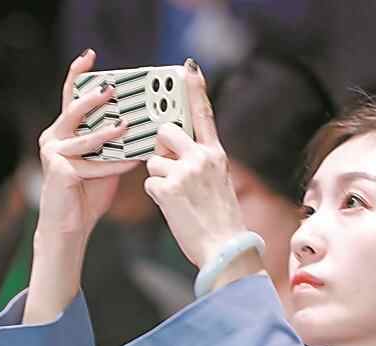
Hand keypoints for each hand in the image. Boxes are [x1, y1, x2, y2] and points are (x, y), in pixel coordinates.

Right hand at [24, 50, 137, 323]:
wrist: (70, 226)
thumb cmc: (87, 193)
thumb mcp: (105, 161)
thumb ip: (116, 143)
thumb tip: (144, 124)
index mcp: (63, 130)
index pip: (71, 97)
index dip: (78, 75)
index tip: (90, 56)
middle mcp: (53, 137)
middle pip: (74, 110)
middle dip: (95, 98)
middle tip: (114, 89)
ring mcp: (53, 153)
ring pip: (86, 137)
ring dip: (109, 131)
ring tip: (128, 125)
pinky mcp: (59, 170)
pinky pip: (92, 164)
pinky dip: (113, 165)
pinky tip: (131, 164)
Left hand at [144, 59, 246, 268]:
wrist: (226, 249)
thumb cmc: (221, 221)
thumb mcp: (218, 183)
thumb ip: (200, 162)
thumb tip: (173, 152)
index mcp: (216, 154)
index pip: (203, 114)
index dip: (194, 88)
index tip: (187, 66)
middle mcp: (201, 158)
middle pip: (165, 132)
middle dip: (161, 149)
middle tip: (171, 169)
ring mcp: (184, 173)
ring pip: (154, 163)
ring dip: (159, 180)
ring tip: (180, 200)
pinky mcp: (168, 190)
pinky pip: (149, 184)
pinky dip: (157, 197)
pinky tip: (174, 209)